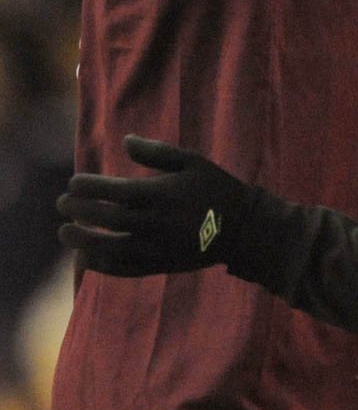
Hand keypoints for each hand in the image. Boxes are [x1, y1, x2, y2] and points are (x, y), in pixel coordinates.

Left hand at [57, 135, 247, 276]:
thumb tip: (126, 140)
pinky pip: (123, 269)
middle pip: (106, 219)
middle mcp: (156, 223)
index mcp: (162, 194)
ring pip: (109, 248)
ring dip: (81, 241)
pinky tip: (85, 258)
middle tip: (62, 204)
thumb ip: (157, 152)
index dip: (87, 187)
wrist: (243, 229)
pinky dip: (100, 265)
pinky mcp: (160, 266)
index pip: (113, 191)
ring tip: (65, 232)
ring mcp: (157, 248)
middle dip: (78, 210)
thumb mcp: (193, 162)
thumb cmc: (216, 189)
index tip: (73, 183)